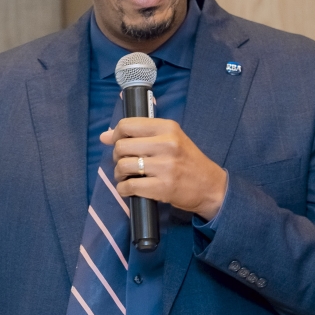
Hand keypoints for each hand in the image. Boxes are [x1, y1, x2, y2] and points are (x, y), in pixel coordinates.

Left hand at [99, 117, 227, 220]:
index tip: (116, 143)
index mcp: (168, 128)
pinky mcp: (163, 187)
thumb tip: (104, 136)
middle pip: (121, 146)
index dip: (116, 135)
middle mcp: (166, 144)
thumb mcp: (170, 139)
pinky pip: (129, 186)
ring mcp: (165, 166)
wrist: (211, 187)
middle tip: (125, 162)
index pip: (127, 125)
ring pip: (123, 166)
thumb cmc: (187, 161)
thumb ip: (139, 135)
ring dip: (119, 174)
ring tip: (127, 176)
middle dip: (117, 157)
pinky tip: (129, 189)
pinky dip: (124, 189)